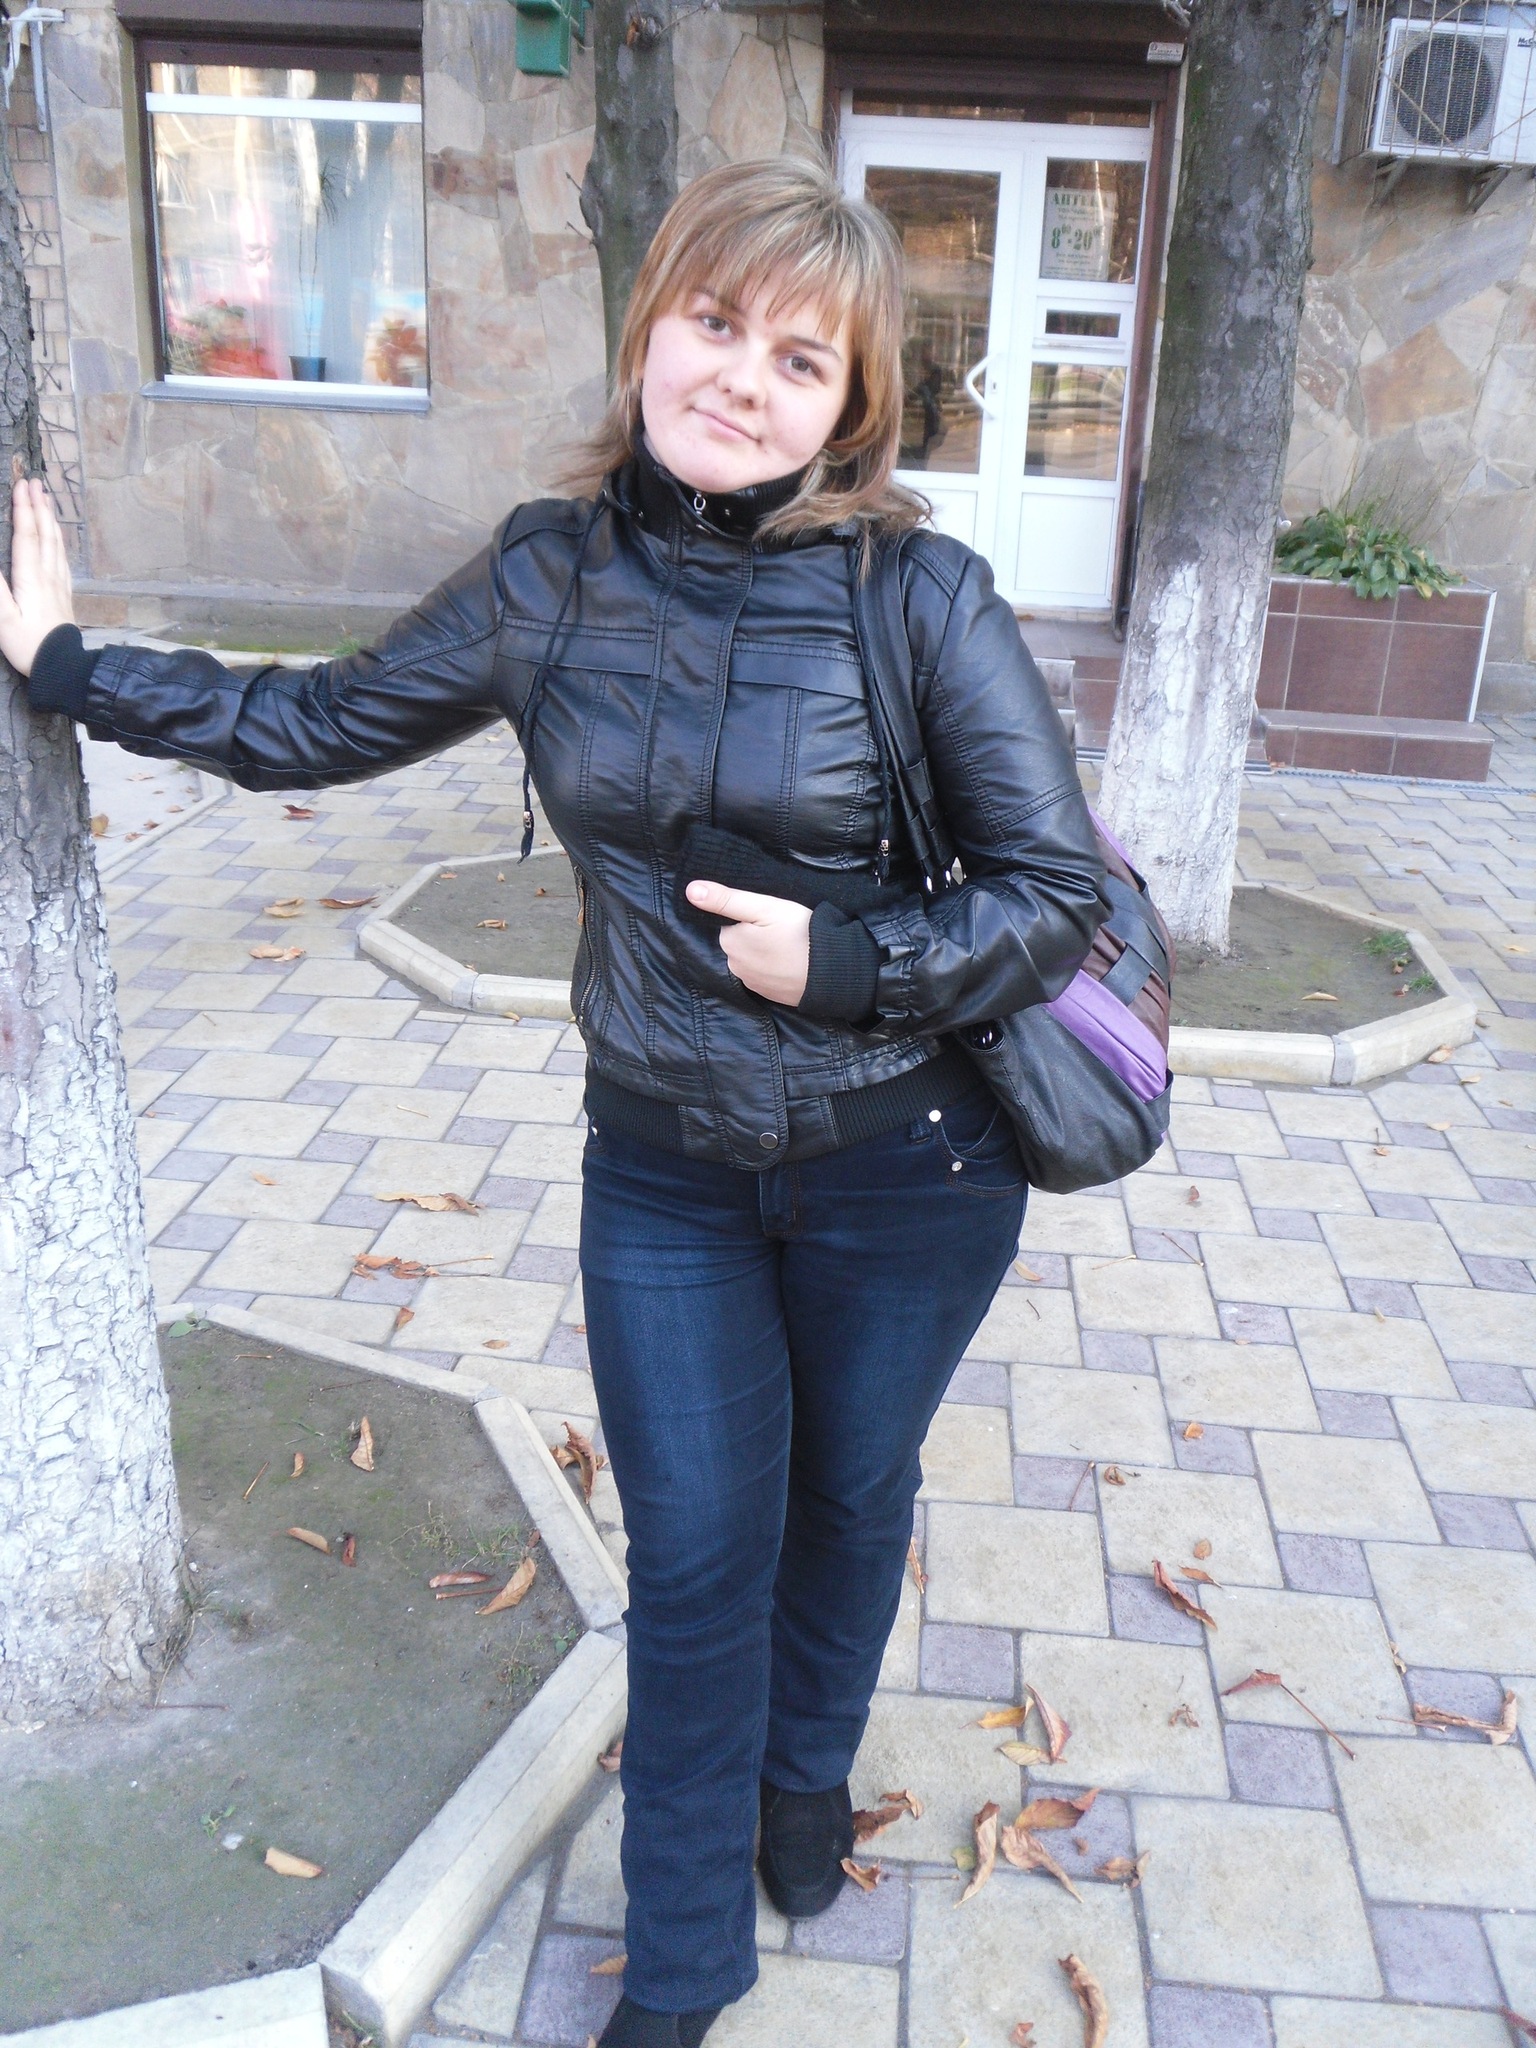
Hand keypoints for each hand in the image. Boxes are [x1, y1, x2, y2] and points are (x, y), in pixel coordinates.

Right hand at [0, 474, 74, 675]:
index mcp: (31, 577)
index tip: (22, 485)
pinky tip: (58, 539)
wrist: (62, 668)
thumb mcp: (1, 616)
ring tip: (47, 500)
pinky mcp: (64, 596)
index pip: (27, 535)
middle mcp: (48, 576)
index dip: (24, 508)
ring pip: (57, 545)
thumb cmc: (28, 644)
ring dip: (50, 519)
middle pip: (45, 534)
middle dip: (38, 506)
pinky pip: (62, 560)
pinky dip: (59, 542)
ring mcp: (59, 585)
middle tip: (35, 482)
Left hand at [685, 879, 811, 1005]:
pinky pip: (766, 975)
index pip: (730, 923)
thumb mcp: (763, 907)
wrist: (831, 972)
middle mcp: (734, 966)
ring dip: (766, 953)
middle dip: (756, 935)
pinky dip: (775, 968)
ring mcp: (753, 984)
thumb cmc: (798, 933)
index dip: (750, 917)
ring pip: (753, 959)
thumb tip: (690, 891)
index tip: (770, 917)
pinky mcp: (770, 995)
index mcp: (730, 942)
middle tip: (783, 929)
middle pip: (740, 942)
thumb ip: (726, 899)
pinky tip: (792, 962)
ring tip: (790, 945)